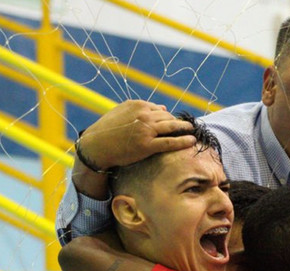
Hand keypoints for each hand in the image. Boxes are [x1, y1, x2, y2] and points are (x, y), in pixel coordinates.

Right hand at [79, 100, 196, 169]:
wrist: (96, 146)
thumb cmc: (107, 129)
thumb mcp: (122, 111)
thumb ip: (143, 108)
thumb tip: (163, 108)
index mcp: (139, 105)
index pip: (161, 110)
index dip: (170, 117)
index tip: (176, 122)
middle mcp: (144, 115)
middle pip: (168, 117)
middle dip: (179, 122)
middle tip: (189, 126)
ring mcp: (146, 130)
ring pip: (172, 127)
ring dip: (185, 129)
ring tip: (193, 131)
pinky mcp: (147, 145)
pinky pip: (170, 142)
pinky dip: (182, 141)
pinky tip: (191, 141)